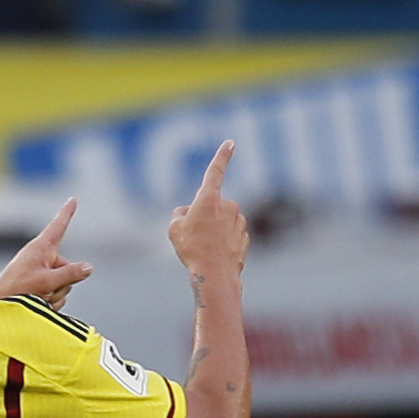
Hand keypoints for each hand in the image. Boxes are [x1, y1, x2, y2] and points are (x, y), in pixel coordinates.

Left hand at [0, 198, 93, 303]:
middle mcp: (42, 258)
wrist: (0, 306)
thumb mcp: (47, 281)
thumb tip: (88, 268)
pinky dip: (52, 301)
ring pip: (64, 284)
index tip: (72, 199)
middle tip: (45, 289)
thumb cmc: (17, 289)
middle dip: (62, 282)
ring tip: (37, 296)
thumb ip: (70, 274)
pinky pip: (58, 294)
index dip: (66, 213)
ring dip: (56, 293)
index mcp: (40, 248)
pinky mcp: (40, 286)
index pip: (58, 227)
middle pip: (68, 267)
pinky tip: (38, 302)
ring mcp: (41, 272)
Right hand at [167, 140, 246, 281]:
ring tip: (204, 247)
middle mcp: (228, 205)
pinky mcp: (244, 236)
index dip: (222, 155)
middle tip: (193, 235)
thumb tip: (187, 212)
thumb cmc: (192, 249)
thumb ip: (180, 214)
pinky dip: (223, 242)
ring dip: (213, 229)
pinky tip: (216, 255)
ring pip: (222, 221)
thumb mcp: (174, 229)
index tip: (231, 143)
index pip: (215, 171)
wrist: (215, 275)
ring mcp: (238, 221)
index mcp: (209, 198)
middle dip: (203, 216)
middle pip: (211, 205)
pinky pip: (230, 235)